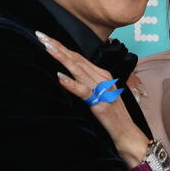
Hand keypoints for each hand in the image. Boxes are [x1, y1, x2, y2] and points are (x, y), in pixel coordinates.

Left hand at [36, 31, 149, 166]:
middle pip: (76, 59)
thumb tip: (69, 76)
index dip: (62, 47)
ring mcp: (102, 91)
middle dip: (58, 47)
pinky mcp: (100, 104)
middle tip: (40, 35)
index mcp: (102, 75)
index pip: (78, 57)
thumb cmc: (113, 117)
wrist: (128, 135)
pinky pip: (84, 92)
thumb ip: (88, 84)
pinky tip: (60, 76)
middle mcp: (102, 79)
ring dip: (62, 58)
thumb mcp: (100, 96)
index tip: (46, 38)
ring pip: (78, 70)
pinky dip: (71, 83)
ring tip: (47, 47)